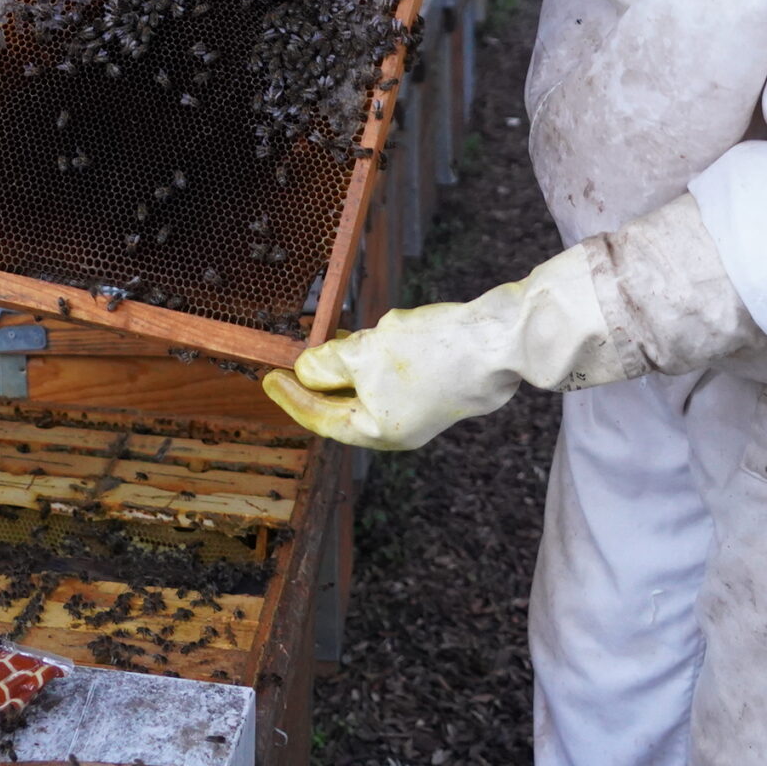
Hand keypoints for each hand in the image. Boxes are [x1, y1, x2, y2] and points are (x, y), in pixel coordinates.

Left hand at [261, 246, 621, 450]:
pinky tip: (376, 334)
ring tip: (334, 341)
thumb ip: (329, 364)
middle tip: (294, 361)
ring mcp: (422, 407)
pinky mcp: (438, 384)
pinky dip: (377, 356)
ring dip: (351, 364)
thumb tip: (307, 370)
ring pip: (371, 386)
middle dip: (322, 380)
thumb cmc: (432, 353)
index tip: (269, 378)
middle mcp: (401, 426)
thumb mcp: (365, 354)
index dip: (292, 397)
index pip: (323, 419)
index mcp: (380, 431)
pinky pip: (394, 373)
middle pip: (346, 405)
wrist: (497, 341)